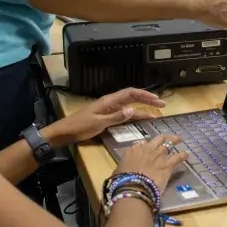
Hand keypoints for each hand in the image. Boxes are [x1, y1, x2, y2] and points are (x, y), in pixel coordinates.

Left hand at [51, 87, 165, 145]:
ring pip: (130, 106)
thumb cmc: (79, 127)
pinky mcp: (106, 117)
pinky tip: (140, 118)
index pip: (131, 93)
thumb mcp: (98, 123)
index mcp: (109, 101)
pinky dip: (134, 115)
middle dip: (148, 100)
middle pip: (132, 98)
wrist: (64, 132)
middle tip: (162, 105)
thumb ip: (115, 117)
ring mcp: (109, 110)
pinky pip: (124, 113)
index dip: (145, 95)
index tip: (157, 100)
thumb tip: (132, 110)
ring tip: (156, 112)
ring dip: (142, 108)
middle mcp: (111, 103)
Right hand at [116, 134, 188, 193]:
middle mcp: (147, 149)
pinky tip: (187, 154)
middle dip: (163, 138)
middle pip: (157, 139)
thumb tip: (124, 169)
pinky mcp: (167, 164)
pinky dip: (183, 155)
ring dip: (174, 140)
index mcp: (134, 149)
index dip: (146, 145)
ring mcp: (159, 155)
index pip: (142, 143)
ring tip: (178, 139)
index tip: (149, 148)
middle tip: (168, 138)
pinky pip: (177, 157)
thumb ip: (124, 165)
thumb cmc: (123, 180)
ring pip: (168, 144)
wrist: (134, 187)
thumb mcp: (119, 170)